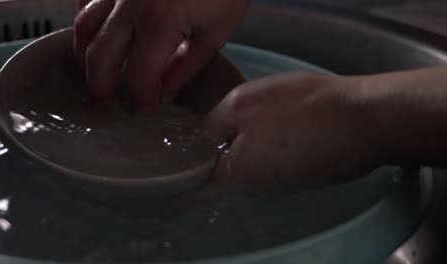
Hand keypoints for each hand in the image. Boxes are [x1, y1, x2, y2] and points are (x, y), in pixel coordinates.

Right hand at [74, 0, 248, 109]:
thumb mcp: (216, 30)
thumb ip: (187, 65)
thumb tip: (164, 91)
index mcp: (161, 20)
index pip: (140, 75)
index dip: (141, 98)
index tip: (145, 107)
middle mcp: (131, 3)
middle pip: (101, 57)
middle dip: (102, 87)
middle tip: (109, 102)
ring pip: (84, 27)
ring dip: (86, 58)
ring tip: (95, 75)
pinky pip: (87, 0)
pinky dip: (86, 21)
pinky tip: (94, 35)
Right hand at [206, 71, 382, 194]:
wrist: (369, 118)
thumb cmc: (305, 147)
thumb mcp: (251, 171)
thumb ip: (223, 169)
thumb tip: (215, 168)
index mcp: (232, 103)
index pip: (206, 136)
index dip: (216, 160)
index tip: (235, 178)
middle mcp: (253, 88)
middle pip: (237, 127)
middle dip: (244, 151)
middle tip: (265, 172)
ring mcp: (285, 86)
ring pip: (265, 122)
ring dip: (271, 141)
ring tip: (293, 158)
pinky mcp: (314, 90)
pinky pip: (291, 117)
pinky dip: (295, 131)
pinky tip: (312, 142)